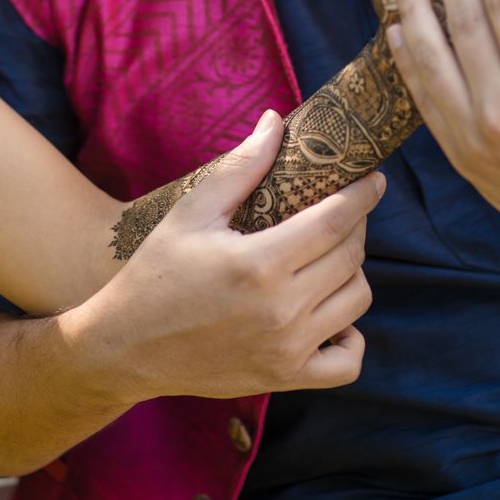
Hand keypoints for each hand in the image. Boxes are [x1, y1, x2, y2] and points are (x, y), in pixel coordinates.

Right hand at [77, 111, 382, 404]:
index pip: (335, 221)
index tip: (374, 179)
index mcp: (260, 263)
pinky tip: (329, 312)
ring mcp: (287, 349)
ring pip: (357, 301)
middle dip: (356, 225)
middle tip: (343, 209)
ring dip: (352, 272)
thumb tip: (276, 121)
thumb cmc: (156, 272)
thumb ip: (241, 167)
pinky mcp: (285, 378)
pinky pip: (348, 362)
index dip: (362, 195)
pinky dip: (350, 337)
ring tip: (329, 255)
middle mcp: (281, 309)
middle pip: (351, 257)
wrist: (126, 347)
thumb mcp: (192, 211)